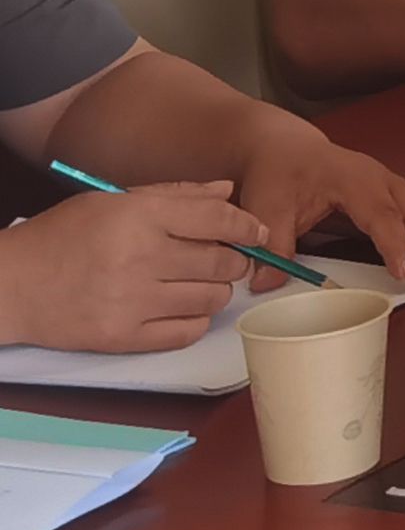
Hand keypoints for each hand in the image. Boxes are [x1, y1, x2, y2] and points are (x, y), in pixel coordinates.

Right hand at [0, 184, 256, 352]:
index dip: (247, 226)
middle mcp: (140, 258)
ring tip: (195, 282)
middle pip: (223, 262)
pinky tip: (178, 307)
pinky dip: (194, 320)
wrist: (11, 285)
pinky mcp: (124, 337)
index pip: (218, 220)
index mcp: (138, 217)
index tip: (256, 233)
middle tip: (222, 259)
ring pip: (213, 298)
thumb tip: (227, 191)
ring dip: (215, 290)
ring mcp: (132, 301)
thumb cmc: (63, 237)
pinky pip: (188, 332)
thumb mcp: (113, 201)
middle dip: (234, 259)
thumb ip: (175, 195)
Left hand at [232, 128, 404, 285]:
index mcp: (354, 179)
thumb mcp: (265, 205)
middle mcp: (384, 182)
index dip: (394, 243)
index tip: (404, 272)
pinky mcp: (401, 199)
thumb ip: (269, 243)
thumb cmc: (280, 173)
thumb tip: (268, 281)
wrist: (286, 148)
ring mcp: (397, 189)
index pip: (380, 214)